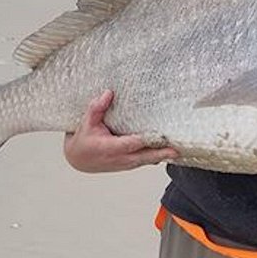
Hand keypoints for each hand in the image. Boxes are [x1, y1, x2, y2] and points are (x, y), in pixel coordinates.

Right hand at [63, 89, 178, 172]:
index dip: (144, 141)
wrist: (78, 159)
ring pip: (146, 161)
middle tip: (176, 151)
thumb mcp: (86, 122)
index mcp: (110, 147)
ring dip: (162, 157)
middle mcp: (120, 158)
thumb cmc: (84, 140)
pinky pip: (145, 161)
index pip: (130, 144)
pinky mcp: (129, 164)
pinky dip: (157, 158)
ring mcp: (125, 163)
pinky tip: (169, 153)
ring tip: (178, 151)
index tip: (159, 137)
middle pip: (143, 156)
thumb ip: (96, 108)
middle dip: (160, 154)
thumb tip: (108, 93)